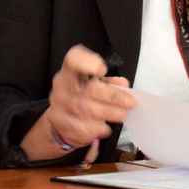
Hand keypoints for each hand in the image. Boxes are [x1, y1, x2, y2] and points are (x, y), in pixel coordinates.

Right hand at [19, 44, 133, 161]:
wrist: (63, 116)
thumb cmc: (83, 95)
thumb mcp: (96, 84)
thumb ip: (110, 83)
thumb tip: (123, 84)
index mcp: (70, 70)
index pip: (73, 60)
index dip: (87, 63)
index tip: (102, 70)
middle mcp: (62, 85)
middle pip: (85, 89)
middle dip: (111, 96)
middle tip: (129, 102)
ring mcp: (58, 104)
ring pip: (84, 109)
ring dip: (107, 113)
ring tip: (122, 115)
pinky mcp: (59, 122)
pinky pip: (80, 127)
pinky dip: (96, 128)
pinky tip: (105, 128)